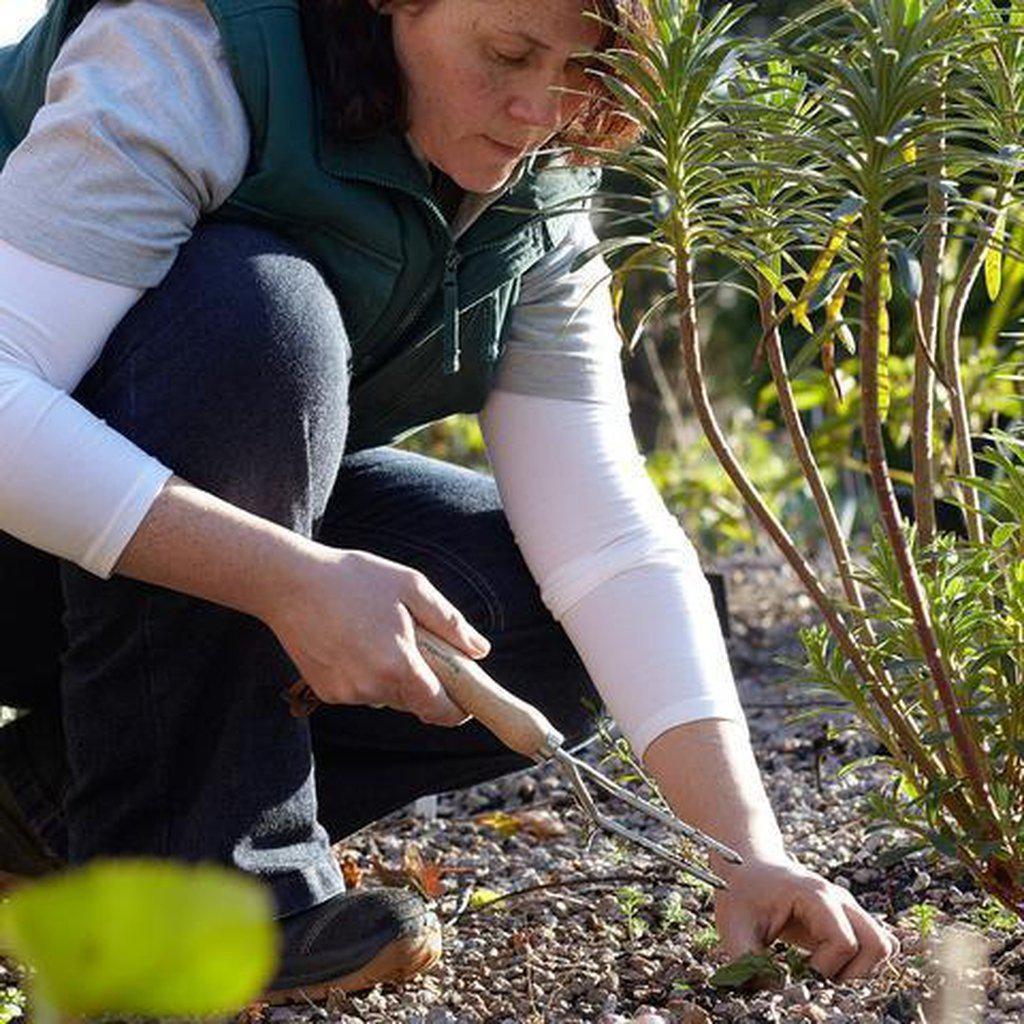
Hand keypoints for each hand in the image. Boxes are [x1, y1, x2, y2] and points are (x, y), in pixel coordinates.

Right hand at [265, 543, 490, 726]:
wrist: (289, 583)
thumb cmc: (354, 579)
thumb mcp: (411, 587)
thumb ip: (449, 623)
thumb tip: (480, 650)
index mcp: (399, 665)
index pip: (439, 709)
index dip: (457, 709)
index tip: (464, 700)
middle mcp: (372, 688)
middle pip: (414, 701)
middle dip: (423, 681)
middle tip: (415, 642)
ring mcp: (346, 693)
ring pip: (386, 696)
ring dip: (393, 676)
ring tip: (378, 634)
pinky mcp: (325, 692)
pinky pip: (360, 691)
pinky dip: (366, 674)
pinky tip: (354, 641)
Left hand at [711, 854, 899, 981]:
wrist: (749, 867)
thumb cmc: (742, 894)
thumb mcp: (733, 926)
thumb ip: (748, 961)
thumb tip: (777, 990)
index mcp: (814, 896)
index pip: (844, 942)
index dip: (824, 969)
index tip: (797, 971)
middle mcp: (840, 899)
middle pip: (878, 943)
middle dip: (852, 973)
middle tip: (818, 975)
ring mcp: (848, 908)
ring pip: (884, 945)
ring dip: (861, 969)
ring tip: (824, 970)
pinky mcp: (849, 918)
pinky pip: (877, 944)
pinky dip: (862, 963)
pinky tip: (830, 964)